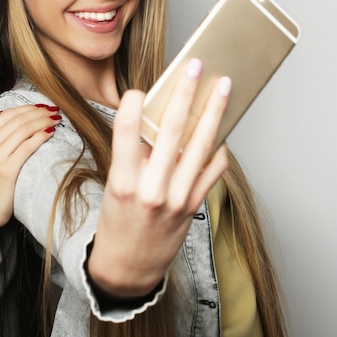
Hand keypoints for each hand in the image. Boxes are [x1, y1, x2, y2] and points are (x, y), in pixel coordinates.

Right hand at [0, 104, 59, 229]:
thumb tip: (7, 116)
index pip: (7, 114)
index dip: (27, 108)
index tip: (42, 107)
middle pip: (17, 119)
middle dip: (38, 112)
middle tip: (53, 110)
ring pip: (23, 130)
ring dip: (43, 121)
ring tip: (56, 119)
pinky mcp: (6, 170)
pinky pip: (27, 146)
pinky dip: (40, 136)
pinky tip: (50, 132)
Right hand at [88, 59, 229, 298]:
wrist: (128, 268)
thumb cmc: (116, 224)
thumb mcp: (114, 189)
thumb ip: (133, 158)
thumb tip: (156, 123)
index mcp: (123, 183)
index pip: (126, 133)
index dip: (133, 105)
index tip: (140, 90)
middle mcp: (152, 190)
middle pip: (172, 131)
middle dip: (186, 94)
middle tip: (195, 68)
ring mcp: (177, 199)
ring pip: (200, 146)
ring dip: (214, 113)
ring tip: (222, 88)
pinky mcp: (193, 206)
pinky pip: (212, 170)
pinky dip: (218, 148)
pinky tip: (221, 131)